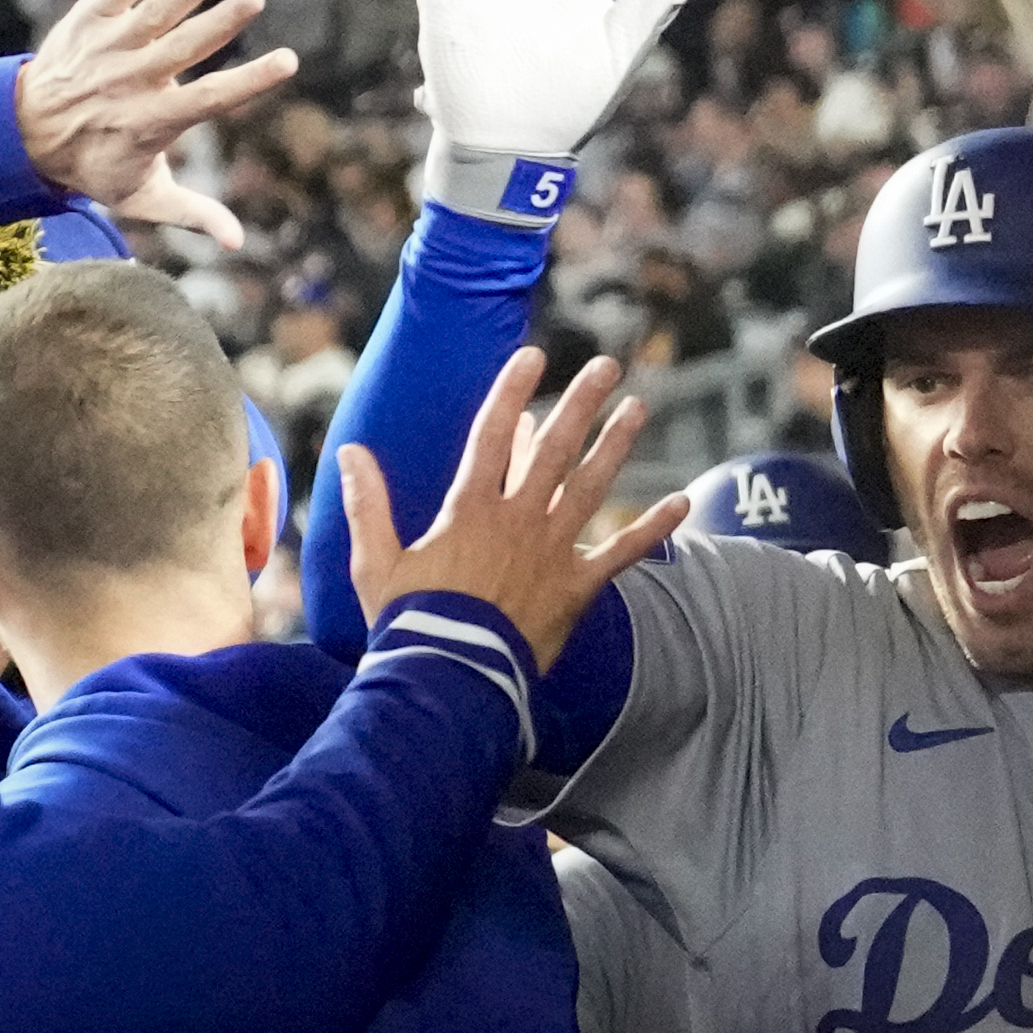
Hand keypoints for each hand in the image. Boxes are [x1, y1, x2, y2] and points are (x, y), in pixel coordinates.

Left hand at [16, 0, 294, 247]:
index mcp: (155, 121)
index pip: (211, 98)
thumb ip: (195, 214)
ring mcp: (110, 46)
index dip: (250, 80)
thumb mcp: (144, 198)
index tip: (287, 61)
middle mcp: (133, 80)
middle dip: (222, 20)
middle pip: (185, 45)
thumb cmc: (96, 165)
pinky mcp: (89, 20)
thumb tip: (239, 243)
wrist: (21, 131)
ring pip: (155, 12)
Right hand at [339, 348, 688, 671]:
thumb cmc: (410, 622)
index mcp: (470, 509)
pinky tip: (683, 502)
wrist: (452, 677)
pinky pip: (622, 552)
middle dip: (581, 402)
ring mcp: (553, 550)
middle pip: (556, 449)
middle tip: (607, 366)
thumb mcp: (375, 562)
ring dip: (617, 444)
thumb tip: (349, 452)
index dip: (512, 391)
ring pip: (592, 486)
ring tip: (639, 408)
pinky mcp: (578, 586)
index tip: (531, 356)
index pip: (493, 435)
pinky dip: (654, 528)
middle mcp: (519, 519)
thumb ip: (366, 504)